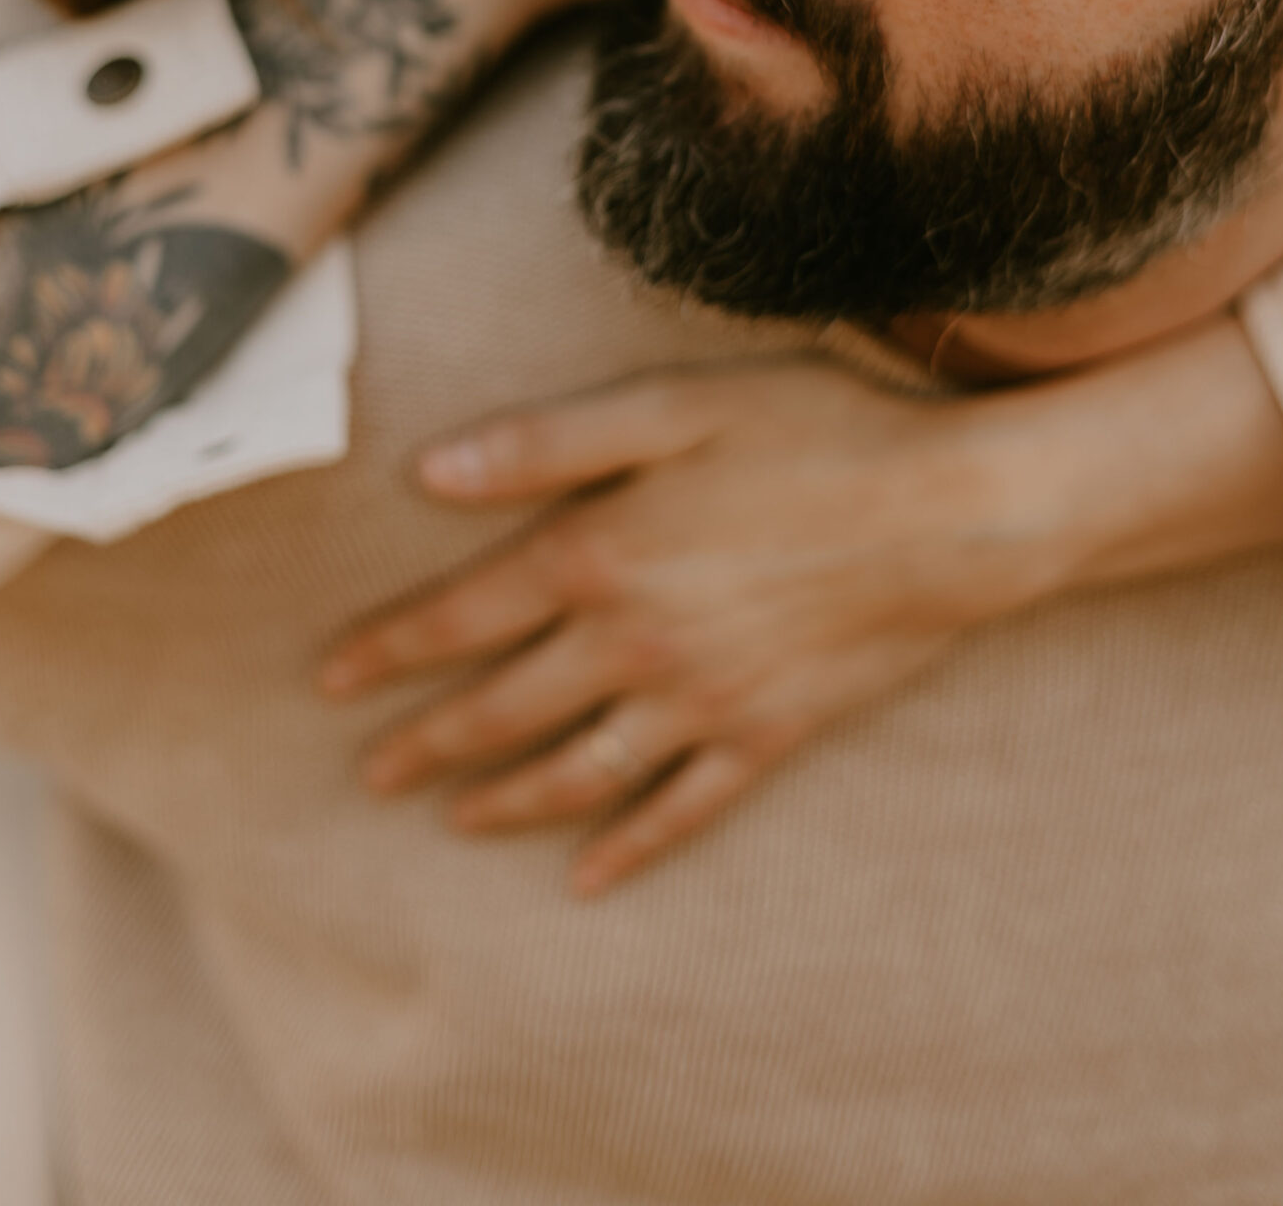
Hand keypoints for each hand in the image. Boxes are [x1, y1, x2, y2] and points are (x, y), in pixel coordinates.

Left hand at [321, 361, 1065, 894]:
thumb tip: (431, 472)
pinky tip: (590, 878)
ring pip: (577, 772)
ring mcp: (701, 702)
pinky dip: (628, 847)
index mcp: (600, 554)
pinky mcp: (765, 736)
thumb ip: (548, 442)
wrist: (954, 513)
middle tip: (370, 775)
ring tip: (454, 820)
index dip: (389, 649)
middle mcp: (635, 644)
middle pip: (503, 707)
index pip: (462, 616)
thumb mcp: (674, 404)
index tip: (329, 681)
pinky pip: (680, 810)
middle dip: (427, 743)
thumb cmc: (816, 431)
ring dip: (505, 801)